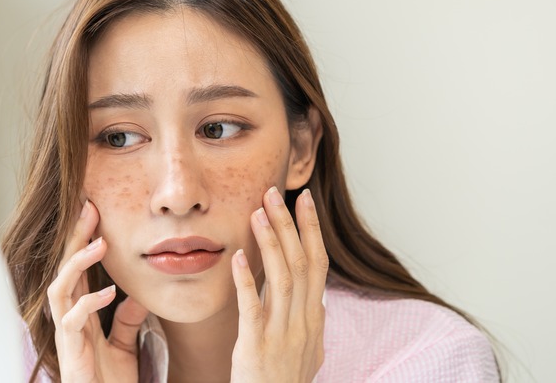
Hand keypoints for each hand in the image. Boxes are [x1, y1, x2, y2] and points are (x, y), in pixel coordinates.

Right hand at [47, 200, 148, 382]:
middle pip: (63, 269)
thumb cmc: (108, 382)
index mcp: (80, 313)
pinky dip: (88, 303)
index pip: (78, 268)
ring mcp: (66, 334)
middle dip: (74, 238)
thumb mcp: (122, 345)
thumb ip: (126, 320)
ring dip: (77, 264)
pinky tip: (108, 292)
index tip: (95, 211)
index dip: (83, 239)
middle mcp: (68, 319)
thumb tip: (138, 296)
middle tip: (89, 208)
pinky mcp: (70, 352)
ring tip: (99, 244)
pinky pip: (72, 321)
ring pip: (58, 288)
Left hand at [230, 187, 327, 382]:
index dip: (311, 229)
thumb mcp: (309, 350)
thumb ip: (310, 322)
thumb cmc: (287, 381)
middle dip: (290, 224)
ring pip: (282, 278)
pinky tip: (236, 258)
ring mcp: (282, 333)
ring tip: (258, 212)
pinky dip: (246, 282)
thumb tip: (318, 301)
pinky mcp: (257, 346)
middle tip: (275, 192)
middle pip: (303, 262)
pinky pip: (253, 309)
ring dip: (271, 242)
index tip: (304, 199)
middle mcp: (304, 321)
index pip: (318, 263)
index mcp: (315, 317)